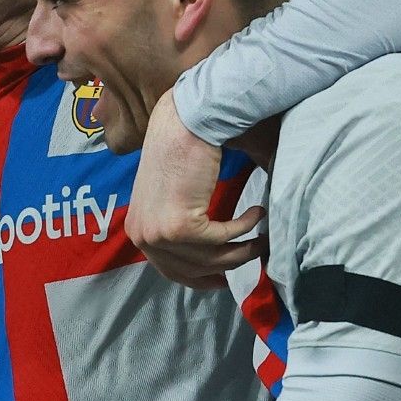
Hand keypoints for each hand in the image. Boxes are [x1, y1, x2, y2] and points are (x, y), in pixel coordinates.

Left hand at [126, 92, 262, 289]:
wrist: (184, 122)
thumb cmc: (180, 149)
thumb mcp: (170, 196)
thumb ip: (181, 224)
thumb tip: (210, 254)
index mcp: (138, 230)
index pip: (170, 270)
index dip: (199, 278)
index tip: (222, 278)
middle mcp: (143, 236)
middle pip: (193, 269)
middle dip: (228, 265)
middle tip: (254, 254)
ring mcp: (159, 234)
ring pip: (212, 257)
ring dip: (244, 248)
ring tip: (263, 237)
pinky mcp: (181, 227)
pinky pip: (223, 239)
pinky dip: (245, 227)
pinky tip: (258, 212)